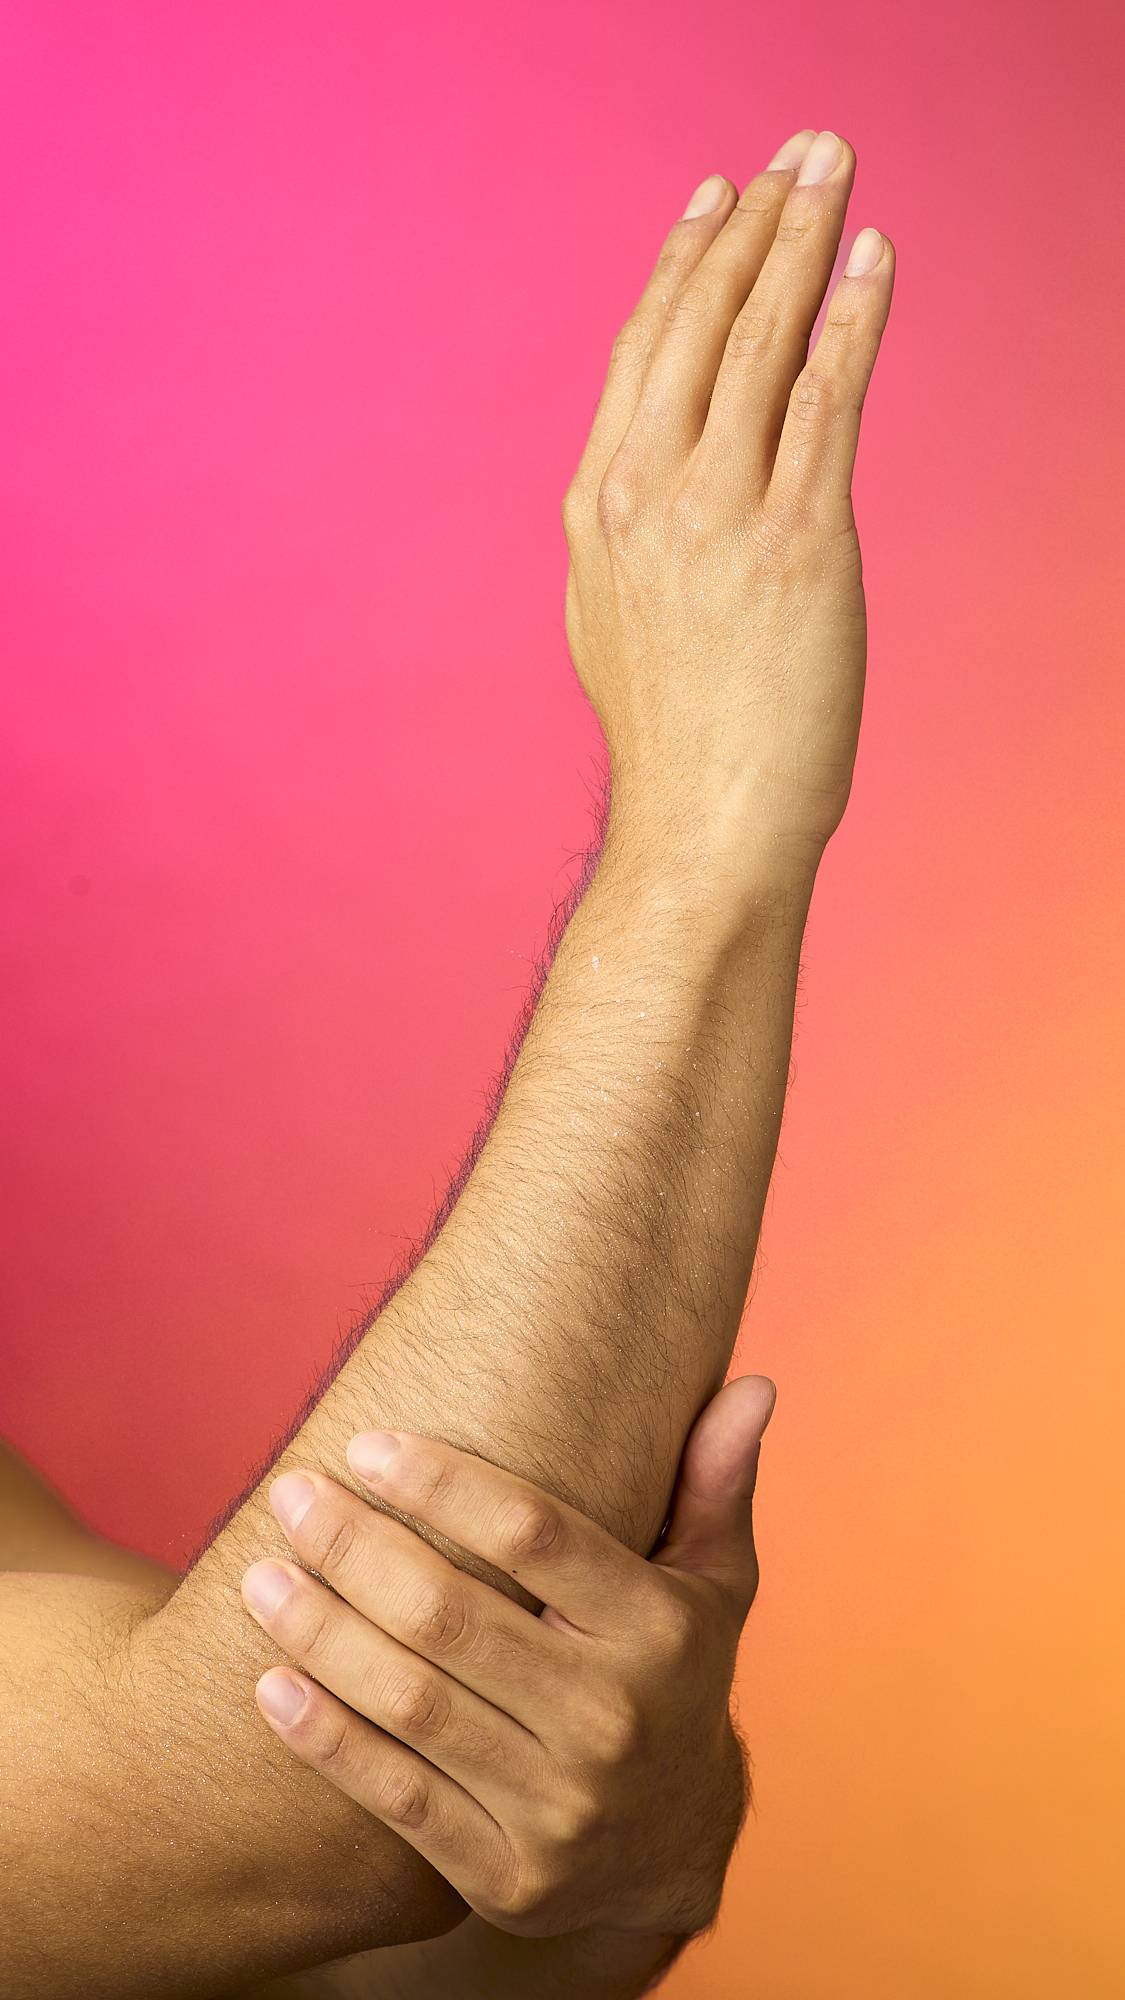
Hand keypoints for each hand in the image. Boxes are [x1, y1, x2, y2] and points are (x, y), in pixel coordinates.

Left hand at [239, 1375, 776, 1941]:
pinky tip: (269, 1682)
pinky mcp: (508, 1876)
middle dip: (354, 1547)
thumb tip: (753, 1385)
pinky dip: (324, 1738)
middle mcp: (614, 1719)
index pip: (535, 1536)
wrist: (678, 1848)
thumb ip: (717, 1482)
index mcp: (661, 1630)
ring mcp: (560, 1806)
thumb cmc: (676, 1675)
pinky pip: (395, 1796)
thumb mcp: (715, 1582)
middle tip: (291, 1496)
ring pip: (410, 1703)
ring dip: (320, 1633)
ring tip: (260, 1574)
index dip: (443, 1484)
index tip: (367, 1445)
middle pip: (452, 1616)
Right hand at [562, 128, 894, 884]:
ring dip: (805, 238)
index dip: (684, 264)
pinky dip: (854, 318)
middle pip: (702, 323)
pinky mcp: (798, 539)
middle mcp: (647, 492)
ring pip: (763, 341)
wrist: (704, 824)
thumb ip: (635, 533)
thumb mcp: (618, 617)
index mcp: (598, 505)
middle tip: (797, 150)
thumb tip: (655, 479)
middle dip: (754, 222)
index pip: (644, 351)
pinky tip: (873, 259)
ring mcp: (719, 511)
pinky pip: (828, 399)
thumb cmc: (676, 738)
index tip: (717, 200)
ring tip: (834, 168)